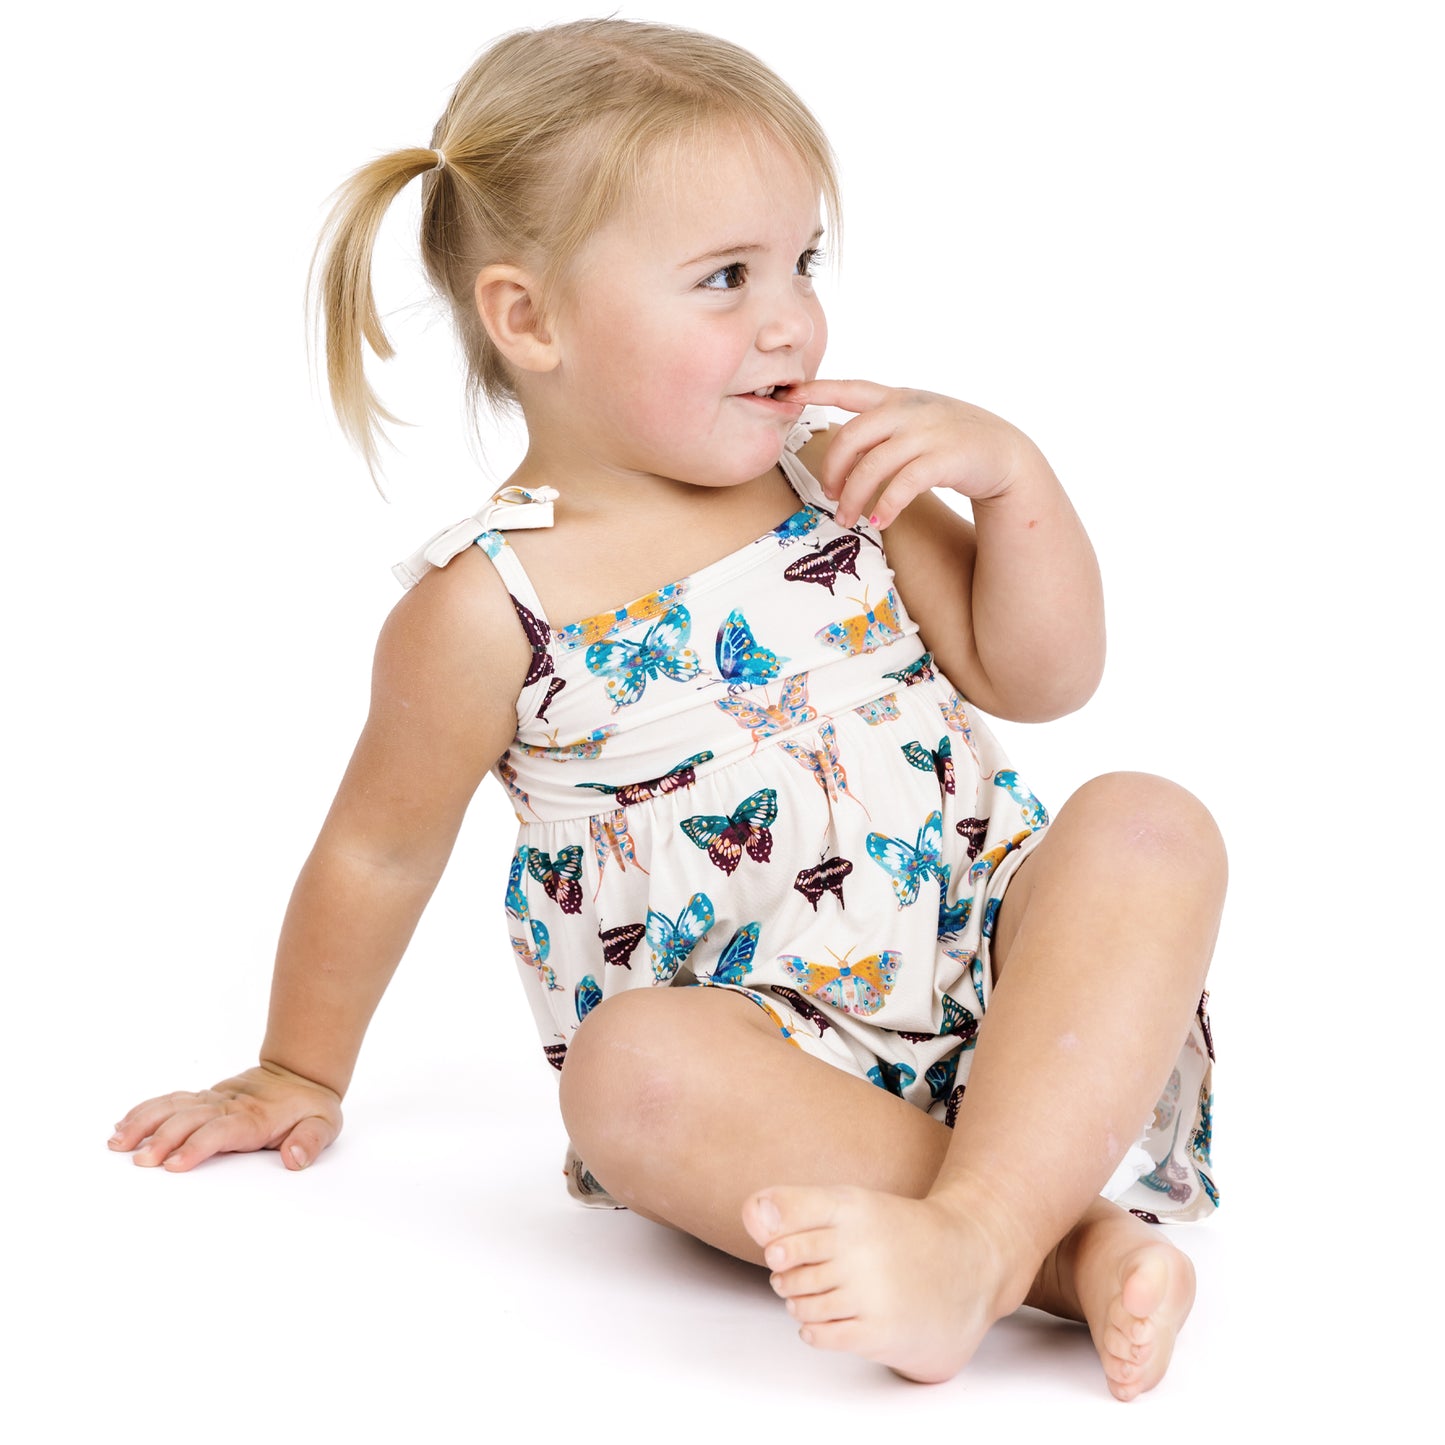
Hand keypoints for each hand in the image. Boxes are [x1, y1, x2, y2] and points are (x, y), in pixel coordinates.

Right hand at [108, 1062, 342, 1172]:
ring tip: (116, 1142)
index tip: (173, 1164)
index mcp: (254, 1118)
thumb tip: (294, 1158)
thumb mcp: (325, 1123)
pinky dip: (145, 1110)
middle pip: (189, 1119)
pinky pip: (171, 1100)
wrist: (301, 1073)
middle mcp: (228, 1106)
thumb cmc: (310, 1106)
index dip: (196, 1146)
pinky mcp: (204, 1098)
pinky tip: (123, 1125)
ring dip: (144, 1122)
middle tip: (138, 1161)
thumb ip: (311, 1140)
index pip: (220, 1130)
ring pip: (173, 1107)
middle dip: (162, 1139)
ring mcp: (213, 1100)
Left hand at [779, 380, 1033, 528]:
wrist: (1004, 454)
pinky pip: (902, 485)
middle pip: (851, 437)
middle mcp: (908, 409)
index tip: (787, 393)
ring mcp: (927, 432)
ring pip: (872, 465)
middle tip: (829, 496)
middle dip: (833, 470)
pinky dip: (885, 506)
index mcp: (897, 397)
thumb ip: (884, 424)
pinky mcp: (943, 458)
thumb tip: (843, 446)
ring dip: (853, 497)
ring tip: (847, 519)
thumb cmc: (953, 441)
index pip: (849, 388)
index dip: (816, 389)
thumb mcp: (918, 420)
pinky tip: (879, 522)